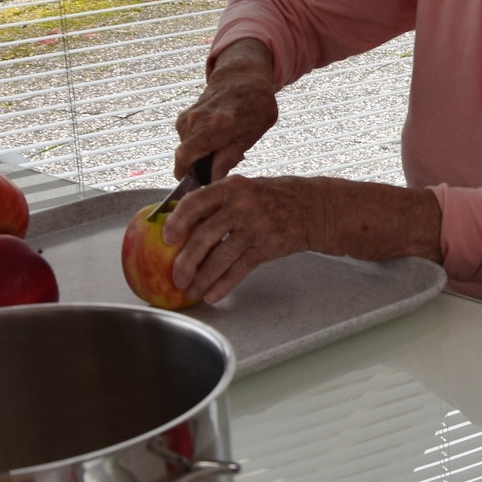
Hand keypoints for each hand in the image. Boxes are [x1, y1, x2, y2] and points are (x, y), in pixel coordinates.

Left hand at [163, 175, 321, 303]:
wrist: (315, 207)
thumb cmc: (275, 198)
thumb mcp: (246, 189)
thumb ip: (218, 202)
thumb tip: (182, 223)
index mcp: (232, 188)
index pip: (197, 201)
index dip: (178, 220)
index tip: (166, 237)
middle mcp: (243, 206)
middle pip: (206, 235)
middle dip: (186, 260)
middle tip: (175, 276)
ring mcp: (256, 227)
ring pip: (222, 257)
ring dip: (203, 277)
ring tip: (191, 289)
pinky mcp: (267, 247)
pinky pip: (240, 269)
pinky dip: (225, 284)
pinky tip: (213, 293)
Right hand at [175, 40, 278, 179]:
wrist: (242, 77)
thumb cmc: (255, 105)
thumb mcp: (253, 133)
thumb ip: (231, 156)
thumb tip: (213, 179)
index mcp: (217, 125)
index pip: (186, 157)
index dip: (188, 176)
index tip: (201, 185)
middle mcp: (196, 120)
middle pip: (184, 157)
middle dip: (198, 168)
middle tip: (220, 165)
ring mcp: (187, 117)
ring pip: (186, 150)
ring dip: (200, 156)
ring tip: (223, 149)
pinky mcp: (183, 117)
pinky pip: (186, 141)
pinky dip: (198, 145)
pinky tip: (216, 139)